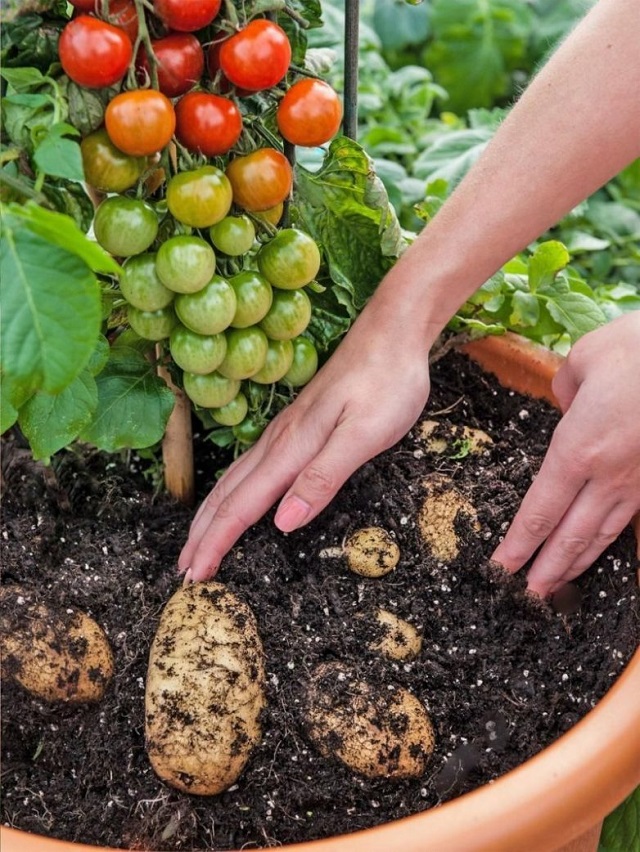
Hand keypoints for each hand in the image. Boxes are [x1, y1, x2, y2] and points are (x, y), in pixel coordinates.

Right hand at [178, 303, 432, 581]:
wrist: (392, 333)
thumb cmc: (386, 382)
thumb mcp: (363, 435)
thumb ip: (322, 478)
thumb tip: (283, 523)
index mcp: (292, 448)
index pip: (242, 506)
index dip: (216, 542)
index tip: (195, 575)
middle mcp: (279, 440)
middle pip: (228, 494)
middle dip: (202, 534)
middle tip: (184, 571)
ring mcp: (285, 431)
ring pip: (235, 479)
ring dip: (212, 514)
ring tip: (197, 541)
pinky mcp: (296, 426)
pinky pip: (251, 466)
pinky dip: (232, 492)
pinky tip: (235, 497)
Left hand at [492, 312, 639, 596]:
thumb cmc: (636, 348)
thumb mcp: (583, 360)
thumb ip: (565, 390)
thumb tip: (568, 406)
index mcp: (578, 449)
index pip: (540, 510)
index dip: (520, 543)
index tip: (502, 567)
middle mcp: (608, 475)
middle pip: (570, 534)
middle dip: (547, 568)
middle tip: (528, 597)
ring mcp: (639, 480)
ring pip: (603, 533)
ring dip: (577, 563)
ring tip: (558, 586)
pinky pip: (630, 518)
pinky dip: (611, 540)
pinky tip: (602, 548)